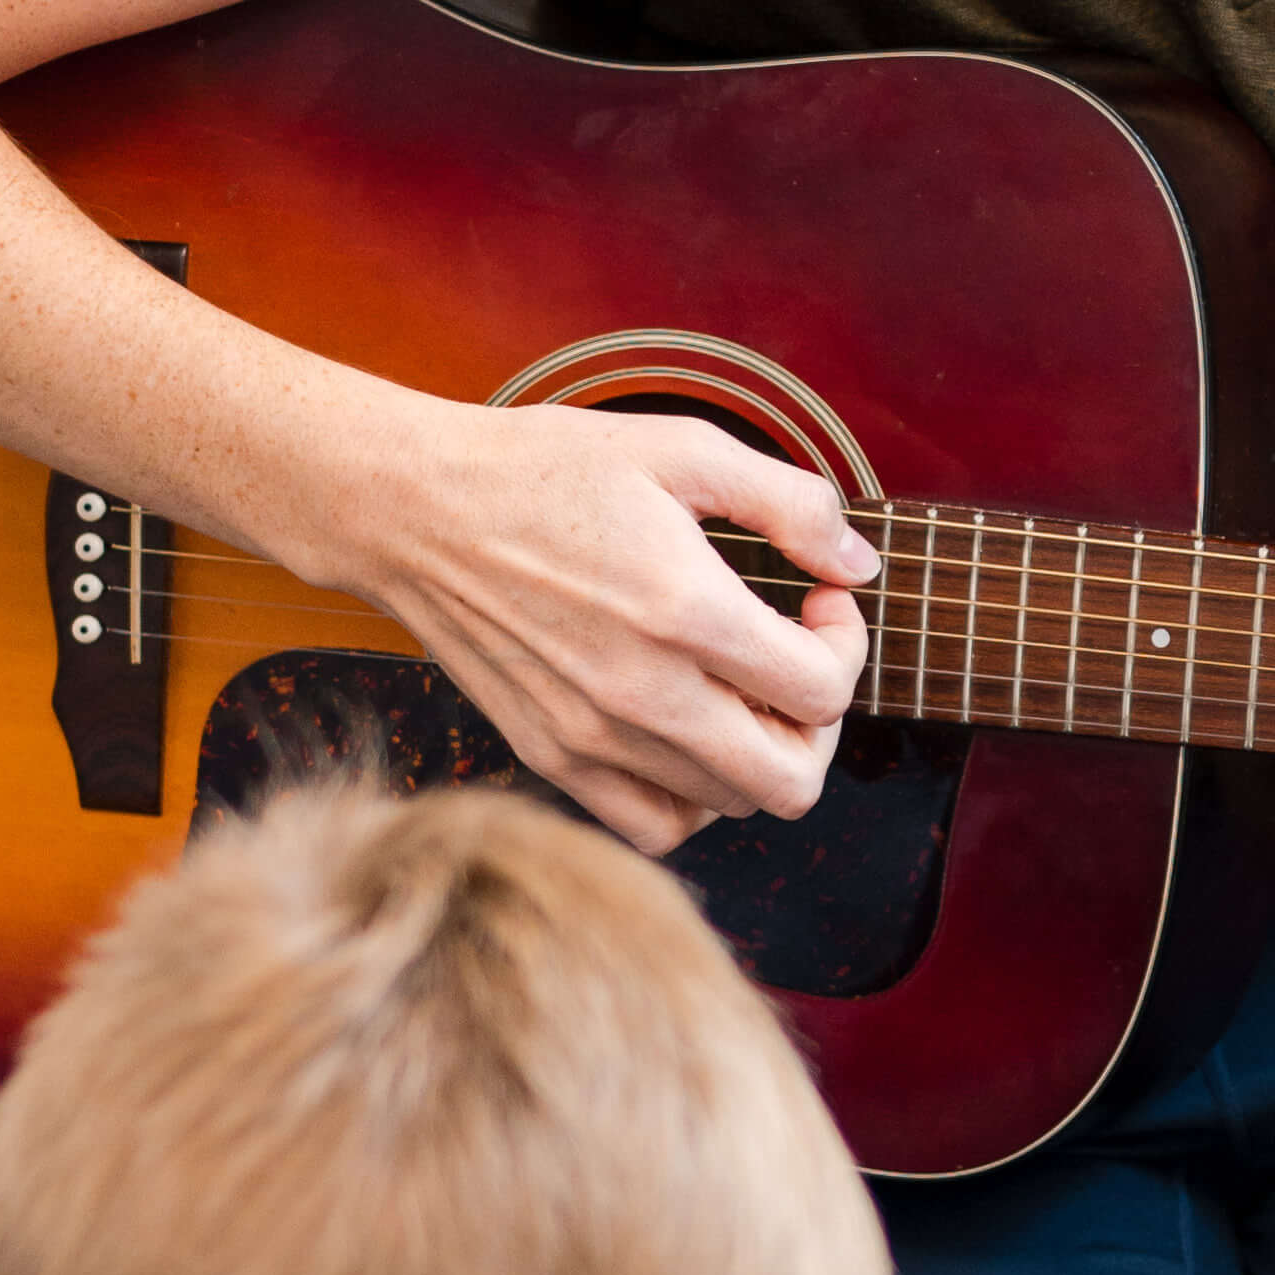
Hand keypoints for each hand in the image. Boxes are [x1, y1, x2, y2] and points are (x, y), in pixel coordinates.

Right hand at [340, 392, 876, 853]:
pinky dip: (693, 795)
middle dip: (820, 720)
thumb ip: (791, 502)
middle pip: (791, 780)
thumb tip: (860, 564)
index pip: (824, 692)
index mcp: (684, 611)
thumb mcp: (683, 448)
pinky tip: (688, 729)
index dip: (846, 644)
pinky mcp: (552, 757)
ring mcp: (592, 738)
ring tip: (736, 681)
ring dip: (759, 749)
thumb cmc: (544, 468)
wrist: (414, 509)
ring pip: (731, 805)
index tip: (819, 598)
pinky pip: (656, 826)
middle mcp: (641, 693)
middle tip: (795, 657)